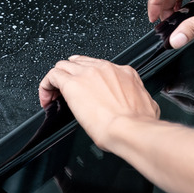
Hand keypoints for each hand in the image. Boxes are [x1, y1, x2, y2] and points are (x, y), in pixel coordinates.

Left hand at [38, 55, 159, 149]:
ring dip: (57, 79)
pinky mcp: (72, 84)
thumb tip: (135, 109)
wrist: (131, 130)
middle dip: (71, 76)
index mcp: (124, 73)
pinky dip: (46, 86)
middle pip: (79, 63)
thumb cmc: (138, 124)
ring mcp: (87, 74)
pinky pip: (52, 76)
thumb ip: (137, 102)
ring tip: (54, 96)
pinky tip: (47, 99)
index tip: (86, 91)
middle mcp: (105, 69)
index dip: (89, 79)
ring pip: (63, 66)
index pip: (100, 67)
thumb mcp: (147, 107)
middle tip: (66, 94)